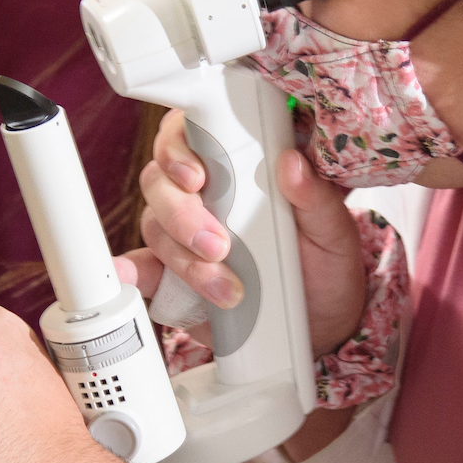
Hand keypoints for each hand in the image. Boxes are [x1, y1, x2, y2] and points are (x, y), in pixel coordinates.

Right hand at [135, 111, 371, 355]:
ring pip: (154, 226)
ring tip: (227, 290)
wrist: (320, 328)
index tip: (196, 176)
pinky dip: (134, 272)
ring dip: (183, 258)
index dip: (179, 147)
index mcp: (240, 166)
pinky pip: (143, 268)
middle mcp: (205, 193)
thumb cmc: (325, 268)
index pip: (191, 134)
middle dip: (181, 214)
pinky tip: (129, 277)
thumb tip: (292, 163)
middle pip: (161, 180)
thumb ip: (317, 199)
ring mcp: (184, 232)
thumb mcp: (333, 233)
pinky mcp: (173, 273)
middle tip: (217, 246)